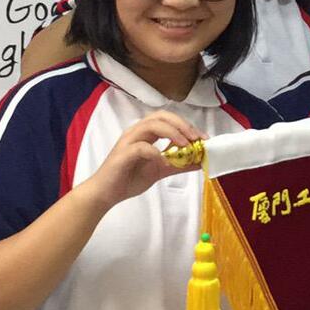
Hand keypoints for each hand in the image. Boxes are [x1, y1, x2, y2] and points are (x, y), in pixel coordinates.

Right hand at [83, 111, 205, 209]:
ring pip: (151, 125)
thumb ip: (177, 165)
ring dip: (171, 132)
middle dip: (182, 124)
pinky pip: (141, 147)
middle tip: (196, 138)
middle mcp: (136, 132)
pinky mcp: (123, 153)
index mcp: (145, 134)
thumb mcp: (159, 171)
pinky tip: (164, 162)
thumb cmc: (128, 179)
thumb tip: (199, 162)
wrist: (105, 193)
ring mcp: (128, 141)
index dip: (187, 125)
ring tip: (185, 145)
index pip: (168, 119)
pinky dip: (155, 152)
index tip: (204, 138)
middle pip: (161, 116)